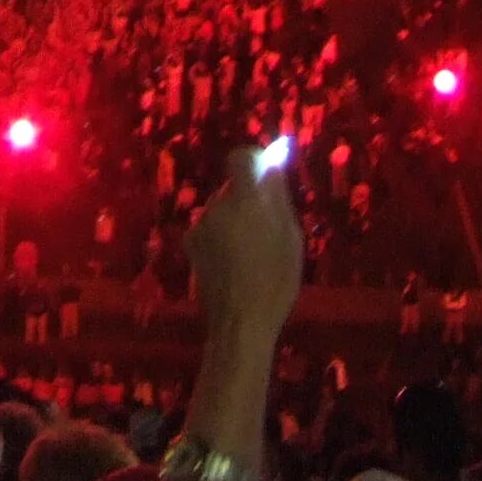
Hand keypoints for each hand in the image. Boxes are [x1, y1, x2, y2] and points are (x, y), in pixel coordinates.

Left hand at [190, 144, 304, 336]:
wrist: (240, 322)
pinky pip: (210, 228)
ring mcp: (200, 224)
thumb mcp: (291, 238)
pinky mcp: (190, 243)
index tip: (266, 177)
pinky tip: (232, 264)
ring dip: (235, 221)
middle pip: (233, 188)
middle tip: (267, 231)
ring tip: (251, 255)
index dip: (253, 162)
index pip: (240, 157)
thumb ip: (278, 197)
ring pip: (222, 210)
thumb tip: (273, 163)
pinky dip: (221, 237)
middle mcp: (217, 205)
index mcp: (246, 200)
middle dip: (248, 200)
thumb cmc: (276, 282)